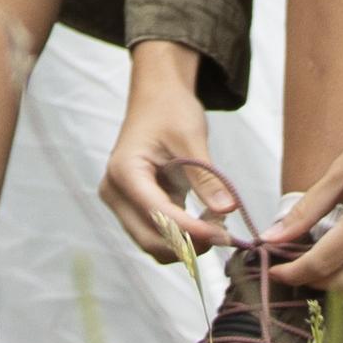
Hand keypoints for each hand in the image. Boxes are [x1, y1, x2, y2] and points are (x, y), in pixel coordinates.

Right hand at [97, 43, 248, 266]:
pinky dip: (184, 236)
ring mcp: (122, 203)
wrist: (157, 99)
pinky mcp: (135, 208)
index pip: (157, 214)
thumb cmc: (170, 111)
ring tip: (218, 221)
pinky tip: (208, 219)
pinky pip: (159, 235)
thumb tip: (227, 209)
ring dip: (187, 243)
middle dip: (189, 243)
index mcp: (124, 172)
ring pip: (154, 243)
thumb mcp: (191, 139)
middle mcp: (115, 192)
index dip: (190, 230)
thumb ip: (206, 177)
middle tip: (225, 234)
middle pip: (150, 239)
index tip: (224, 235)